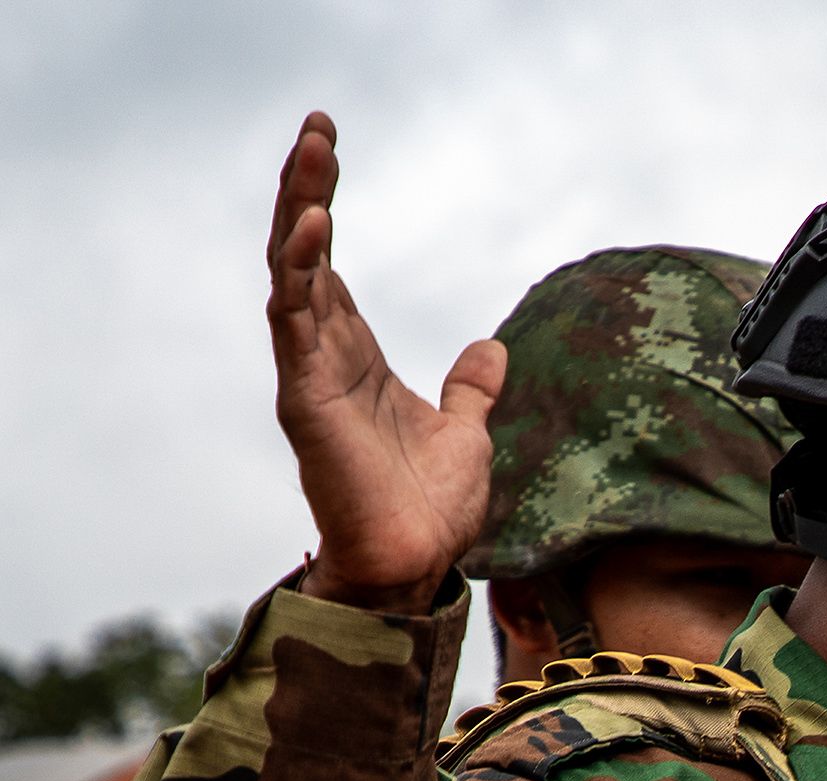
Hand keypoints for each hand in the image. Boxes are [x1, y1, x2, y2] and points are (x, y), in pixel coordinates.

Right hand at [269, 112, 507, 612]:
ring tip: (312, 155)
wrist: (415, 563)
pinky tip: (314, 229)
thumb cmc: (429, 508)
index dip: (321, 204)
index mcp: (354, 356)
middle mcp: (324, 355)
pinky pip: (295, 324)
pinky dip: (302, 274)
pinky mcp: (306, 399)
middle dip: (306, 187)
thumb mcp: (466, 433)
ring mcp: (310, 374)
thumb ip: (471, 389)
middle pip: (303, 253)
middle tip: (315, 127)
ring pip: (291, 274)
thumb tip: (492, 349)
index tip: (327, 144)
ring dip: (299, 211)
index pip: (328, 265)